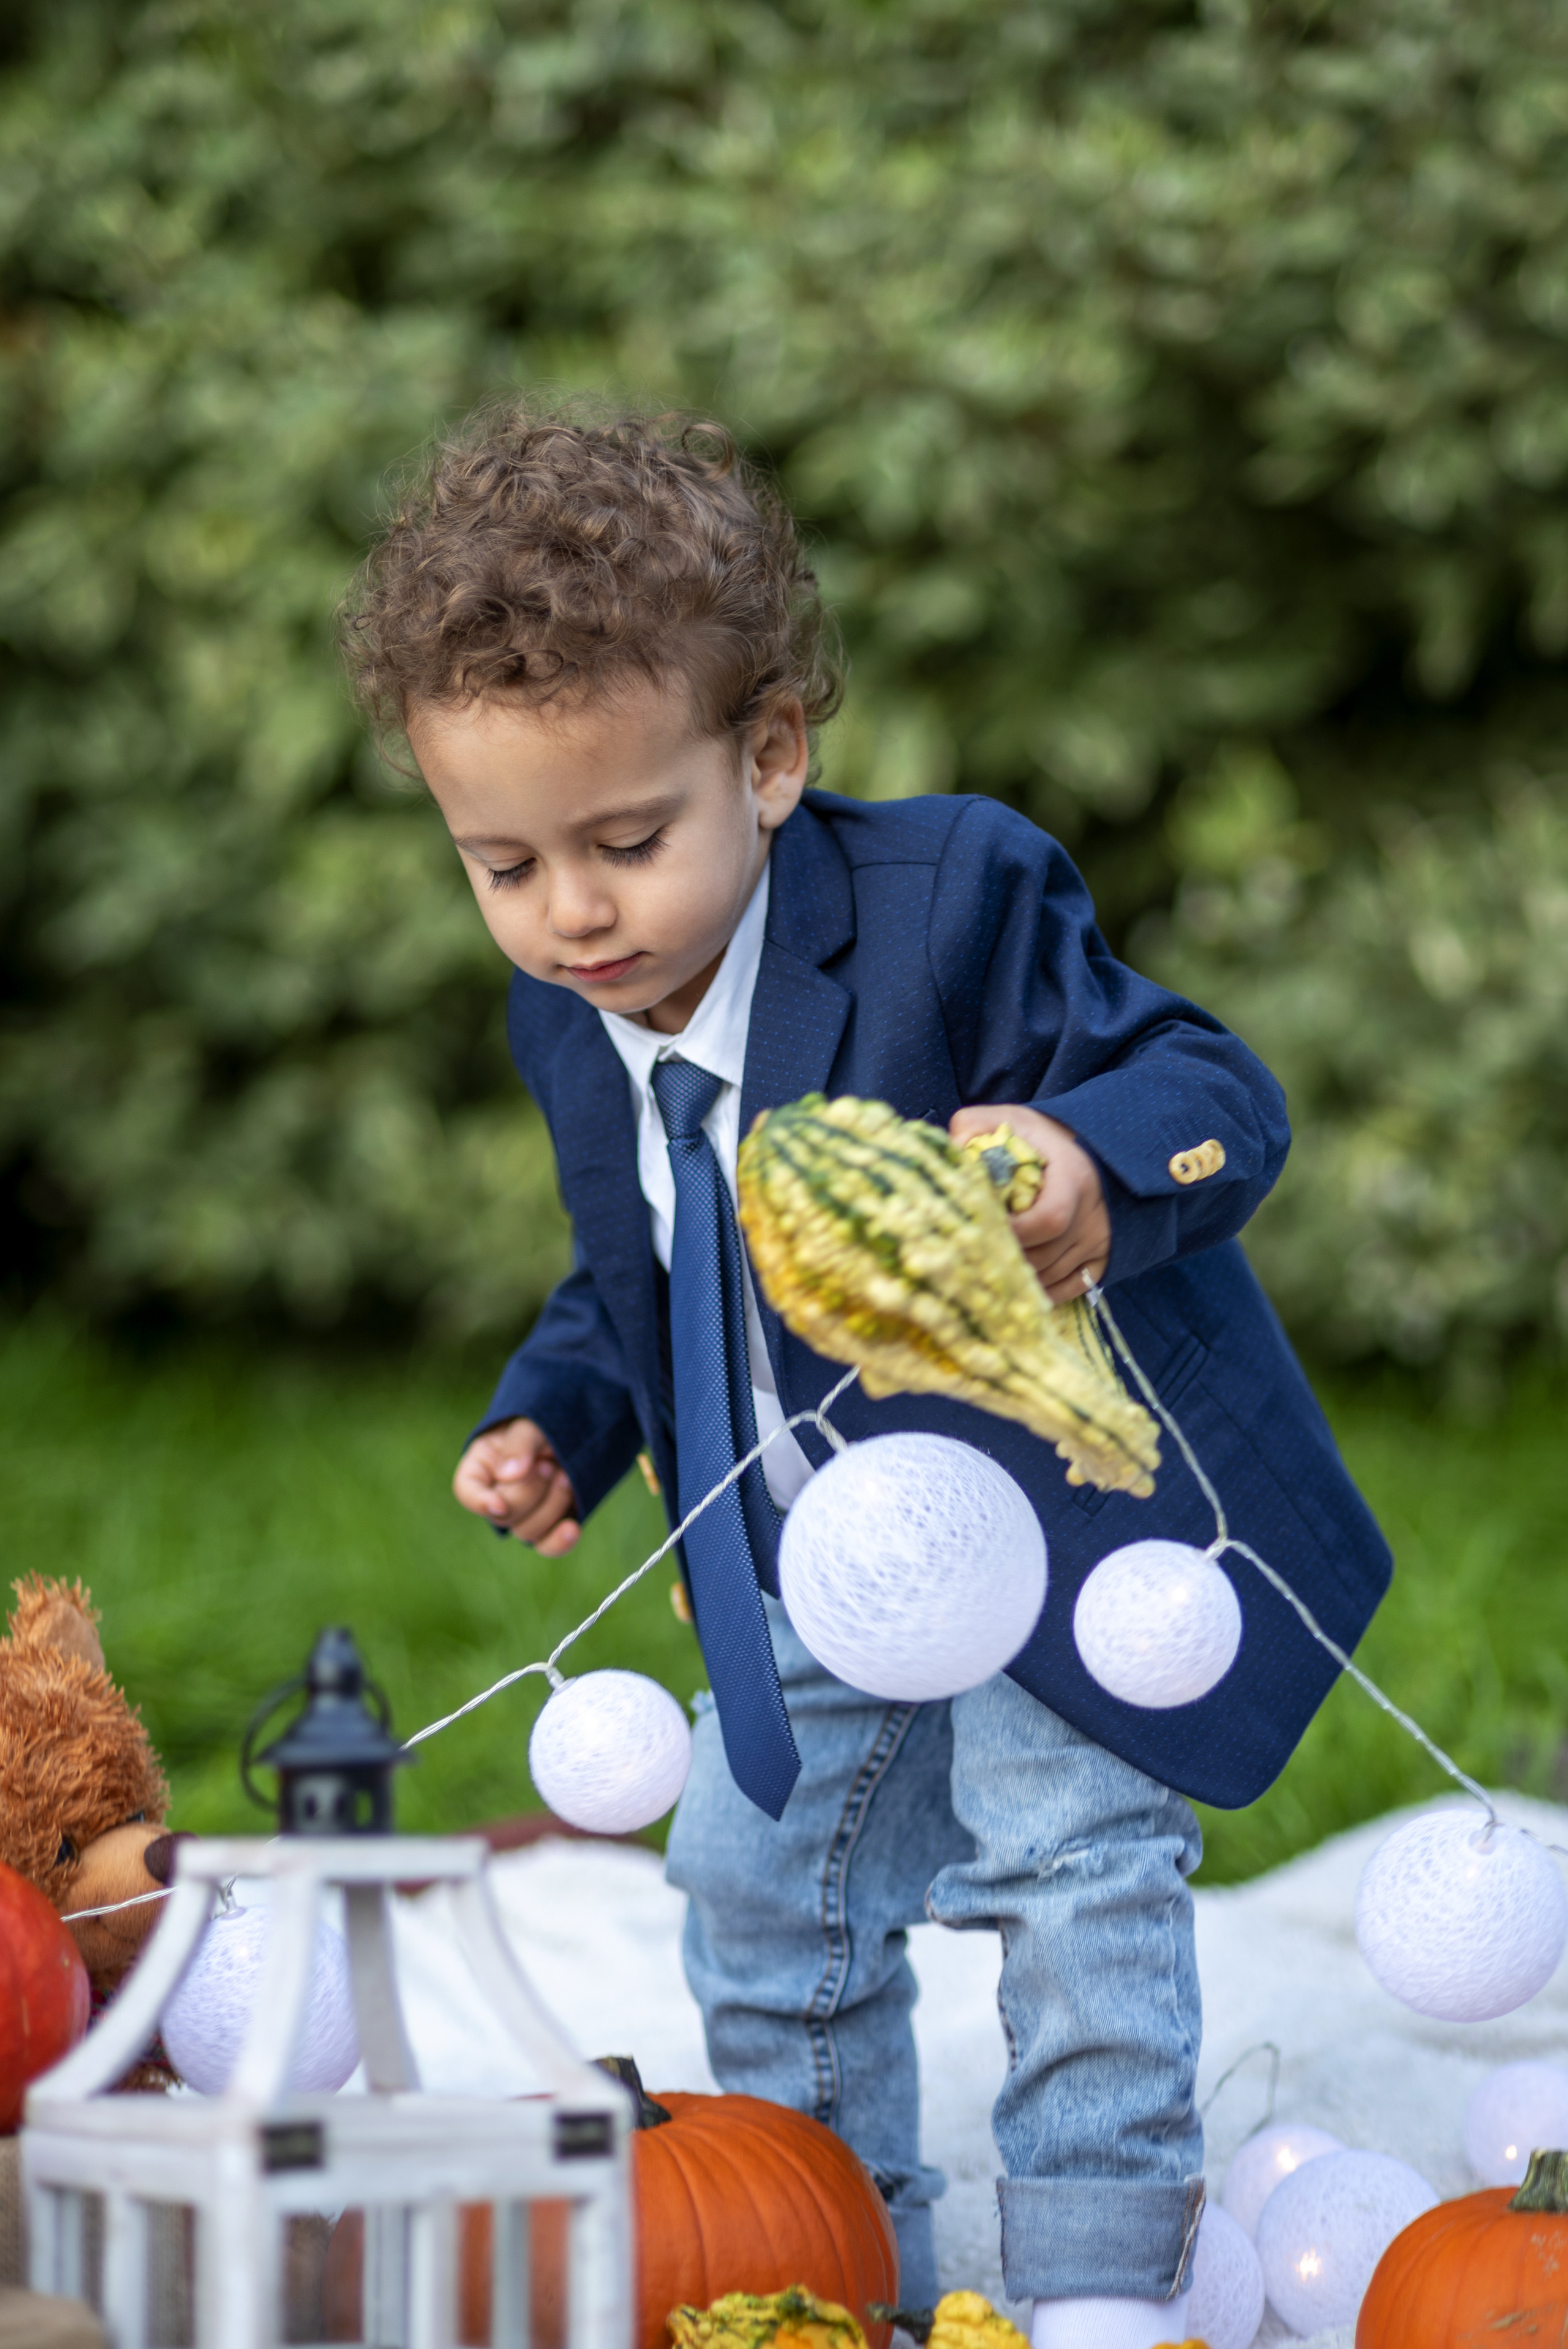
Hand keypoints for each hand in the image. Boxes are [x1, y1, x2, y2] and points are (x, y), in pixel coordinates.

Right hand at [453, 1418, 580, 1553]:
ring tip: (566, 1476)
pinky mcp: (550, 1523)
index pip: (466, 1490)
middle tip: (549, 1465)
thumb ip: (520, 1443)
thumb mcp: (531, 1422)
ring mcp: (525, 1512)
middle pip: (502, 1516)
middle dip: (528, 1493)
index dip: (479, 1502)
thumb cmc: (547, 1421)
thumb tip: (509, 1475)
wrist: (580, 1427)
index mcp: (483, 1466)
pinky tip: (572, 1528)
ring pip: (527, 1531)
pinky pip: (548, 1545)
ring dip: (550, 1506)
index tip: (499, 1503)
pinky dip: (559, 1541)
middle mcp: (499, 1494)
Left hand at [949, 1102, 1110, 1303]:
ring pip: (1054, 1275)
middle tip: (975, 1255)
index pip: (1049, 1220)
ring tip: (989, 1268)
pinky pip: (1073, 1287)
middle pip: (1046, 1255)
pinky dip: (1045, 1292)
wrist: (1085, 1149)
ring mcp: (1099, 1238)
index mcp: (1072, 1178)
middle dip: (1008, 1258)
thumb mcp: (1009, 1121)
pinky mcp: (1102, 1256)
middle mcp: (1092, 1213)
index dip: (1013, 1234)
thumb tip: (947, 1153)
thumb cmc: (1038, 1138)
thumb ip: (974, 1127)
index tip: (981, 1230)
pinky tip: (1020, 1284)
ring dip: (1020, 1278)